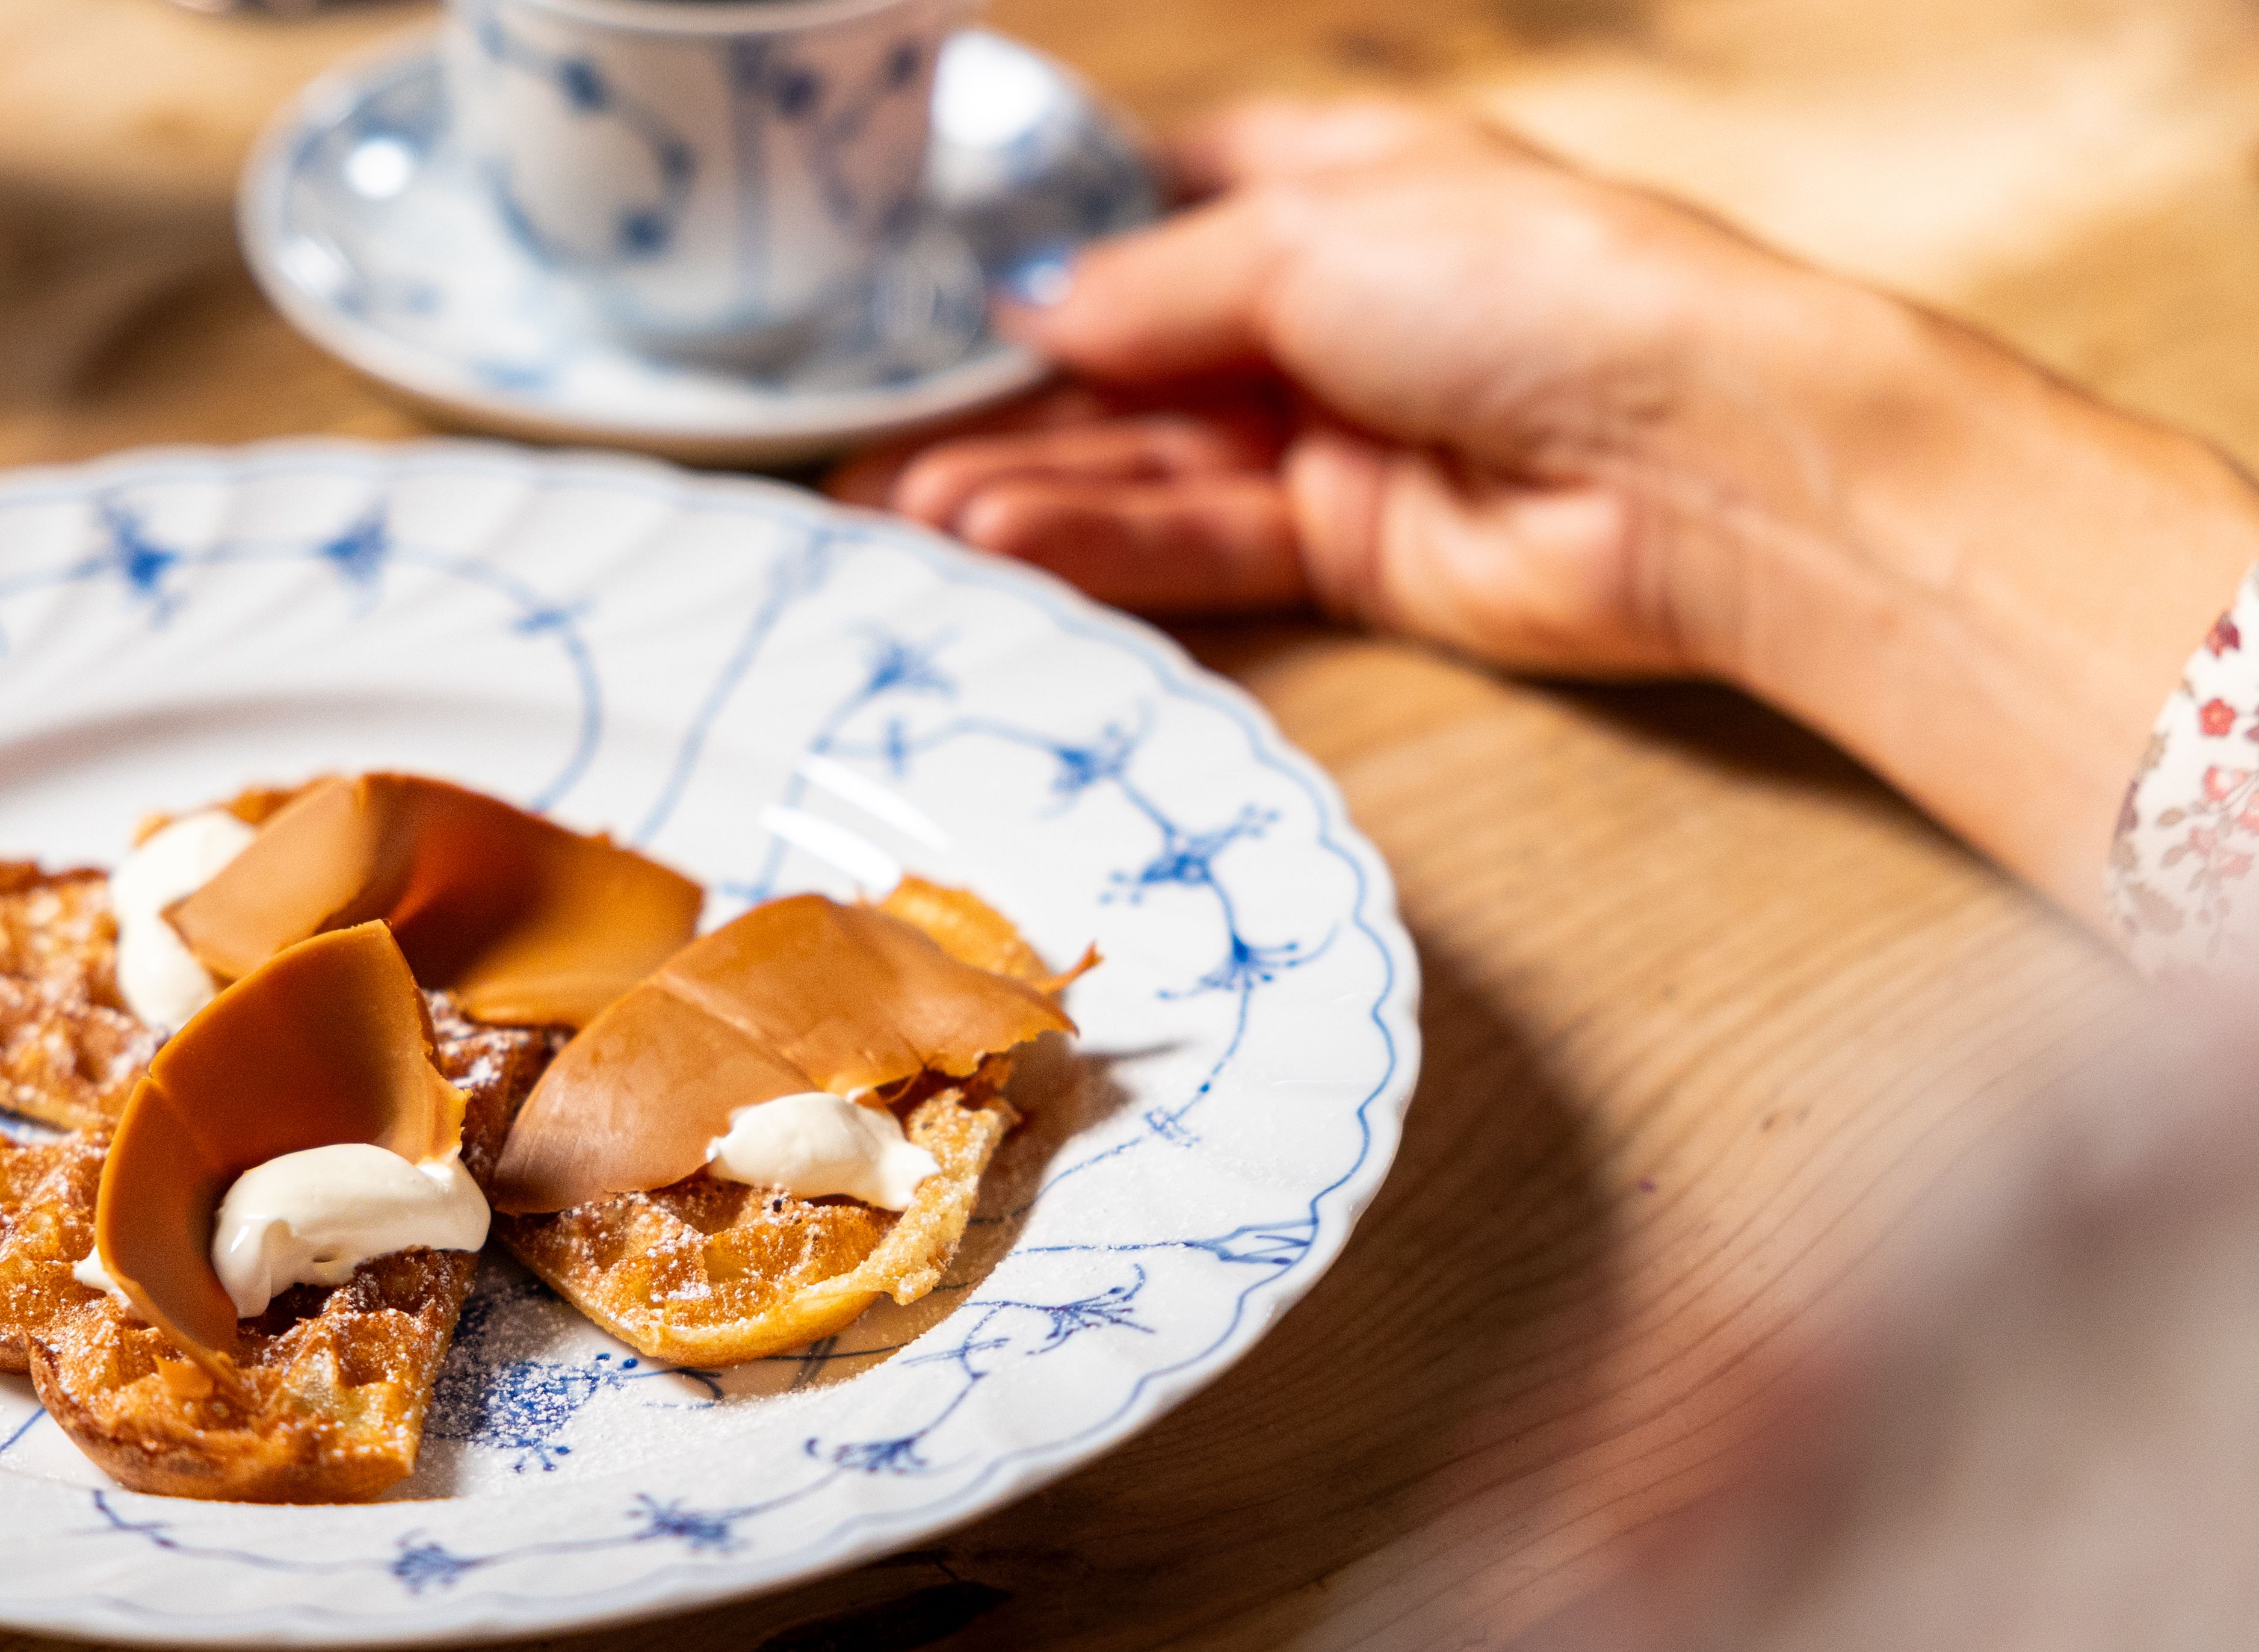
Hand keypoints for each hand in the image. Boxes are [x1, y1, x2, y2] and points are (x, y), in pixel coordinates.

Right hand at [839, 101, 1800, 675]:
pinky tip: (1001, 544)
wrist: (1701, 462)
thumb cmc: (1530, 288)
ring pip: (1150, 461)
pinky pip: (1202, 542)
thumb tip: (1026, 307)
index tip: (921, 294)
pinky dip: (1103, 543)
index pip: (1160, 202)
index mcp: (1334, 187)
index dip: (1047, 243)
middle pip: (1130, 355)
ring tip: (905, 517)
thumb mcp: (1307, 241)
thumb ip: (1149, 285)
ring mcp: (1336, 432)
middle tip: (866, 452)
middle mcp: (1327, 308)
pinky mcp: (1351, 547)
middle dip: (1003, 403)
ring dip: (1029, 487)